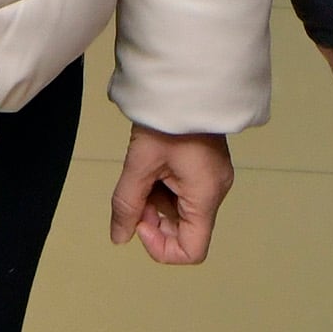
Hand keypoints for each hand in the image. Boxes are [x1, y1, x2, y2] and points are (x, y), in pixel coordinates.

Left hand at [110, 128, 233, 265]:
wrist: (184, 80)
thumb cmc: (166, 121)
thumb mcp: (140, 163)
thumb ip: (126, 204)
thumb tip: (118, 238)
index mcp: (205, 196)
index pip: (192, 251)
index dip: (161, 247)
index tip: (141, 221)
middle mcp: (214, 192)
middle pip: (184, 230)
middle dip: (153, 220)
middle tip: (135, 194)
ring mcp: (212, 179)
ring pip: (180, 211)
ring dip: (155, 202)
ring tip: (142, 173)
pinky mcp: (206, 168)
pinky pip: (183, 193)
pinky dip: (163, 188)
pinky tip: (152, 166)